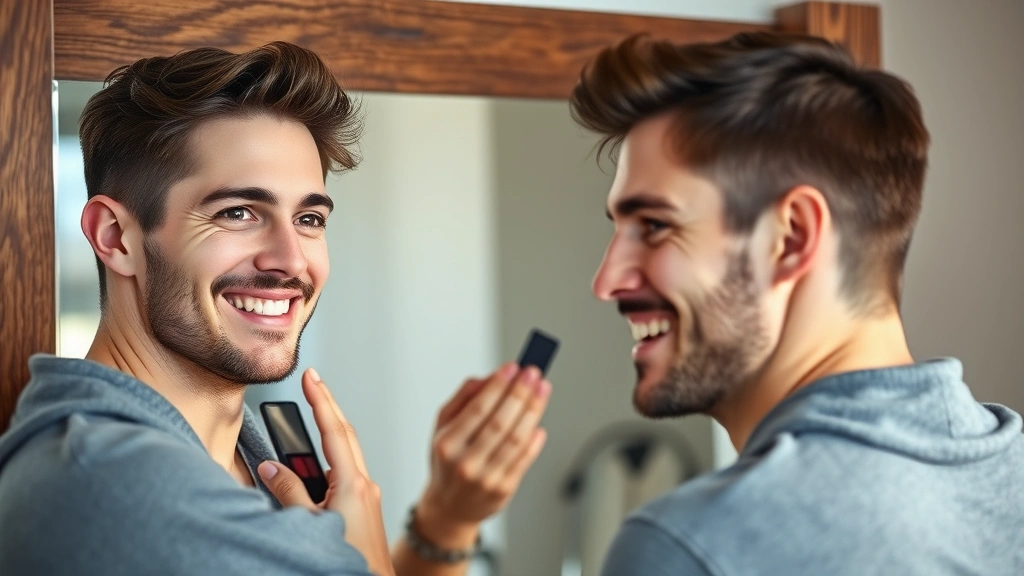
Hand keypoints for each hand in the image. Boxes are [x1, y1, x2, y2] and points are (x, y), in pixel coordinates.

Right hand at [258, 368, 394, 575]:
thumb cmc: (348, 562)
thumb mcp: (309, 526)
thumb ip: (288, 493)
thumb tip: (271, 468)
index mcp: (353, 484)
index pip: (334, 431)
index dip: (321, 400)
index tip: (311, 377)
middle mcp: (363, 485)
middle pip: (343, 435)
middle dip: (327, 407)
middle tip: (312, 383)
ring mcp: (366, 497)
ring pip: (345, 455)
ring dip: (327, 435)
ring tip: (307, 419)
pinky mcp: (364, 509)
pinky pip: (345, 474)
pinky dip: (329, 462)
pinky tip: (316, 466)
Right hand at [415, 362, 550, 546]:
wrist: (449, 507)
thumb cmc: (447, 460)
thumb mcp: (443, 427)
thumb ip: (463, 398)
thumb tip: (489, 378)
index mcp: (446, 445)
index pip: (477, 410)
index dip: (498, 386)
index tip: (513, 367)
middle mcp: (465, 463)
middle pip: (500, 423)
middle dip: (520, 394)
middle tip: (533, 373)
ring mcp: (486, 479)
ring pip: (516, 439)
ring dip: (533, 410)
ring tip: (542, 389)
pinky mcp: (504, 490)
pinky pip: (524, 459)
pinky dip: (535, 439)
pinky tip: (538, 422)